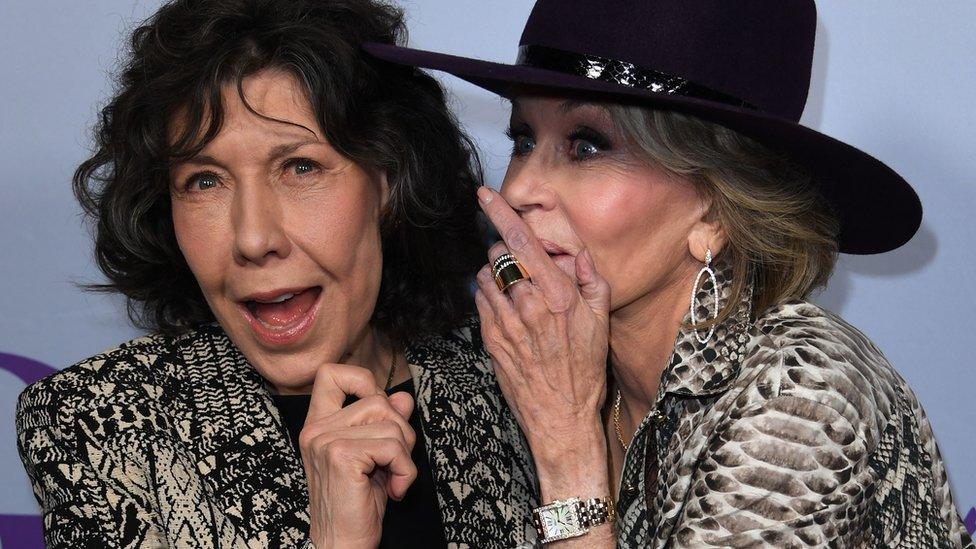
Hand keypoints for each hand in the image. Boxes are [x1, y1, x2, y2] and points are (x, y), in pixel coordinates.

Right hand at [299, 364, 416, 548]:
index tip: (379, 410)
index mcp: (319, 425)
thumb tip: (403, 397)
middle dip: (401, 430)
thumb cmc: (358, 504)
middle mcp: (316, 430)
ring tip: (394, 478)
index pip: (331, 374)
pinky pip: (392, 446)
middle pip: (378, 399)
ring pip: (390, 423)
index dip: (363, 381)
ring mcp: (325, 441)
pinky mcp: (341, 456)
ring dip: (405, 454)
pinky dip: (406, 469)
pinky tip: (395, 489)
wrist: (343, 545)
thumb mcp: (376, 457)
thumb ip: (386, 423)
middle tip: (394, 462)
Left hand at [473, 186, 610, 470]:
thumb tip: (577, 252)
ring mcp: (505, 322)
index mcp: (558, 294)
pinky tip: (508, 311)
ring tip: (516, 293)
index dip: (500, 212)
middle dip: (505, 252)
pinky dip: (489, 297)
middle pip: (499, 255)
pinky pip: (480, 301)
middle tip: (521, 266)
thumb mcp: (601, 321)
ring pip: (485, 276)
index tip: (484, 194)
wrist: (560, 415)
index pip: (522, 241)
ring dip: (496, 276)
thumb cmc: (584, 368)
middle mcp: (528, 304)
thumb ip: (591, 279)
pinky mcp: (490, 338)